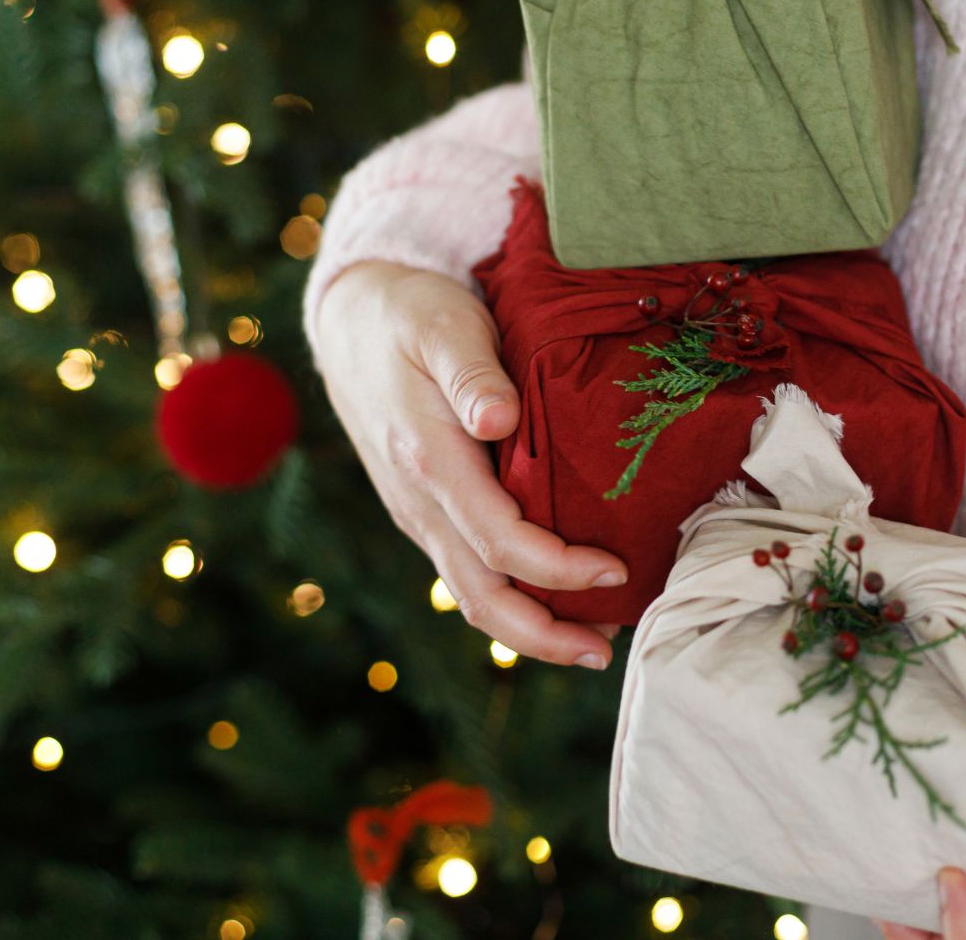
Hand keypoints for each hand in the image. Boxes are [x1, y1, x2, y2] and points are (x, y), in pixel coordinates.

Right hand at [315, 261, 626, 667]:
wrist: (351, 318)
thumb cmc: (410, 314)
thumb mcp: (443, 323)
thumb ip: (472, 371)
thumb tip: (499, 419)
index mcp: (429, 460)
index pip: (499, 540)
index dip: (558, 569)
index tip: (615, 571)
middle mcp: (420, 501)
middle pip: (480, 595)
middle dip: (543, 636)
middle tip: (606, 651)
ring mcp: (420, 513)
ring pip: (471, 595)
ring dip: (530, 629)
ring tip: (593, 641)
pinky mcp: (427, 513)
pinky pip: (468, 572)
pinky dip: (513, 599)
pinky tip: (556, 601)